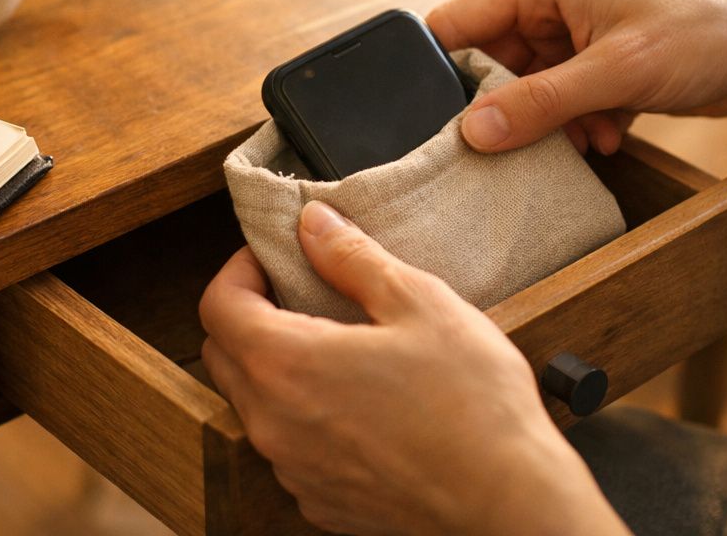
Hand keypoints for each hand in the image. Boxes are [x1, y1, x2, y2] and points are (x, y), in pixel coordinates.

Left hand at [199, 201, 626, 535]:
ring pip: (253, 403)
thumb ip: (352, 258)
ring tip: (336, 345)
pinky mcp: (319, 501)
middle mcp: (274, 425)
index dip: (239, 269)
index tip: (275, 258)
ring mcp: (293, 470)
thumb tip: (313, 224)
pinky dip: (303, 416)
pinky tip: (357, 400)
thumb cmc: (473, 406)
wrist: (509, 501)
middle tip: (300, 292)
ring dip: (276, 367)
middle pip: (224, 354)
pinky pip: (287, 446)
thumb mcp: (419, 302)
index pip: (218, 305)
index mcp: (287, 366)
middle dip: (250, 313)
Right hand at [427, 0, 726, 154]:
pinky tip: (607, 135)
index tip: (440, 123)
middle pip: (491, 61)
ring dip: (549, 121)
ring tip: (584, 137)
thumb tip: (472, 134)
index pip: (458, 21)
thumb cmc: (704, 33)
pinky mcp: (601, 60)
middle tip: (523, 143)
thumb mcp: (616, 74)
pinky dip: (578, 123)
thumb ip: (539, 104)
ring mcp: (577, 31)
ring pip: (528, 87)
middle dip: (508, 106)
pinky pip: (562, 98)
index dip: (442, 71)